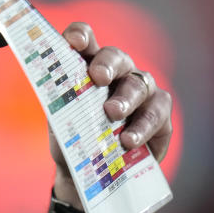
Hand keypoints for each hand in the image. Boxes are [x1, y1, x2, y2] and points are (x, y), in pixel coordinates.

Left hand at [49, 22, 172, 205]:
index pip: (85, 40)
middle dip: (107, 64)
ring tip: (112, 114)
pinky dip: (142, 125)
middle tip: (97, 77)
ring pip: (138, 83)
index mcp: (87, 66)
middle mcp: (117, 72)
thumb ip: (59, 105)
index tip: (74, 42)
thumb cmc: (74, 140)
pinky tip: (128, 139)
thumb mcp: (60, 123)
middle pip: (115, 56)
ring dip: (125, 98)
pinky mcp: (159, 114)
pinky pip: (156, 111)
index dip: (80, 35)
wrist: (89, 177)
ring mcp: (141, 90)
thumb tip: (54, 95)